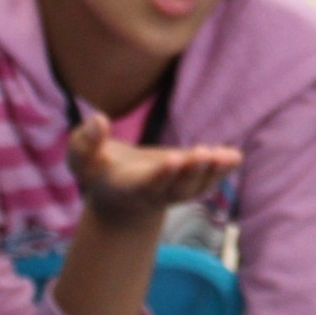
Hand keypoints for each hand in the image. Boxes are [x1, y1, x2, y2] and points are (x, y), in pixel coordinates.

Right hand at [64, 114, 238, 230]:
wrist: (117, 194)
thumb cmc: (96, 171)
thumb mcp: (80, 160)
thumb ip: (85, 143)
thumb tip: (99, 120)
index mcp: (128, 188)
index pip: (147, 184)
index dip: (160, 175)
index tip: (172, 159)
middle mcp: (155, 194)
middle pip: (177, 189)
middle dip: (191, 173)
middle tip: (203, 153)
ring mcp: (175, 190)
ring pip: (196, 188)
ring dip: (211, 172)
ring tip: (225, 155)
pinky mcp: (189, 180)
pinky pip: (208, 180)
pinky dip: (222, 171)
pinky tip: (235, 156)